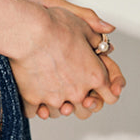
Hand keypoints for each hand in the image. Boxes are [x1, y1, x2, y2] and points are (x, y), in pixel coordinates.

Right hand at [12, 0, 124, 119]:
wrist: (29, 31)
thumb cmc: (55, 26)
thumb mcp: (84, 27)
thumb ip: (97, 39)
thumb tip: (105, 45)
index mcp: (95, 76)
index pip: (111, 97)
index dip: (106, 93)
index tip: (97, 90)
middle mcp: (77, 91)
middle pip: (84, 111)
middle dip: (79, 103)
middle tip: (69, 90)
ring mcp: (55, 98)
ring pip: (59, 112)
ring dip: (55, 104)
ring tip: (48, 89)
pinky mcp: (33, 99)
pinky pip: (34, 111)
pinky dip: (33, 105)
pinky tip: (31, 93)